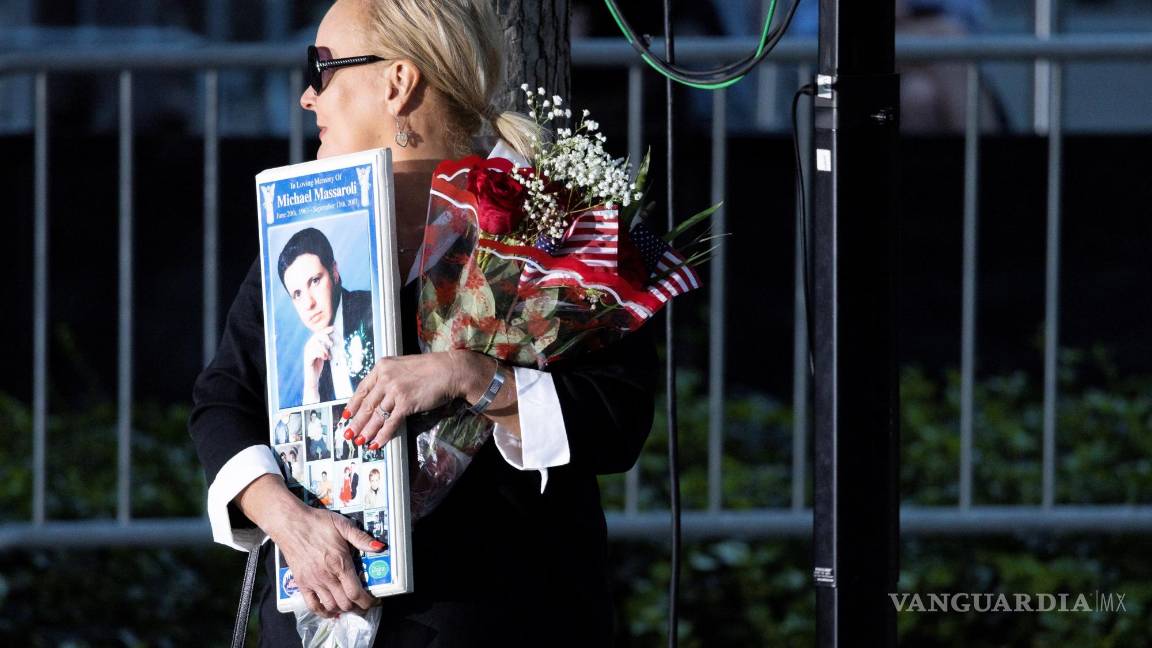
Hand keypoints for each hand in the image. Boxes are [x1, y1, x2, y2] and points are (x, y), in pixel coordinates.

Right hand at [237, 475, 383, 617]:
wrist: (290, 523)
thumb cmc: (317, 523)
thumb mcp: (342, 525)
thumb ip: (361, 538)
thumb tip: (380, 547)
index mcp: (340, 563)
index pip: (356, 592)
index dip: (367, 601)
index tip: (373, 601)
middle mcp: (327, 576)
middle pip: (345, 603)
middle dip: (357, 606)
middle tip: (363, 603)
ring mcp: (313, 582)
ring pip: (331, 606)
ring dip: (342, 609)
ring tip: (348, 604)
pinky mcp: (301, 584)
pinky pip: (312, 605)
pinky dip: (322, 612)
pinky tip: (329, 610)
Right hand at [302, 326, 334, 402]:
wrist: (312, 378)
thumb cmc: (318, 366)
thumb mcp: (324, 355)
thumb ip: (326, 348)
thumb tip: (333, 341)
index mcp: (312, 345)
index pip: (318, 334)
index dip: (325, 331)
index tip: (333, 328)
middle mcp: (308, 347)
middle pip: (316, 337)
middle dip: (325, 338)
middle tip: (331, 344)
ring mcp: (307, 352)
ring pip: (316, 344)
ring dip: (324, 349)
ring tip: (328, 356)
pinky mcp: (307, 358)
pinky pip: (314, 352)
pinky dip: (321, 354)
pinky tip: (325, 358)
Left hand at [343, 350, 488, 449]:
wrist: (449, 370)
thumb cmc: (430, 368)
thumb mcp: (403, 367)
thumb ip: (389, 378)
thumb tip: (379, 396)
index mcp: (382, 366)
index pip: (362, 388)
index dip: (352, 404)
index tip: (346, 415)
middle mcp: (385, 378)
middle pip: (366, 404)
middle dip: (356, 422)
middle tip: (348, 434)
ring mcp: (394, 390)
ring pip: (376, 415)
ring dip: (366, 431)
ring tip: (360, 441)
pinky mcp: (405, 403)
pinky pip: (390, 423)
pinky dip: (382, 435)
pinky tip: (377, 443)